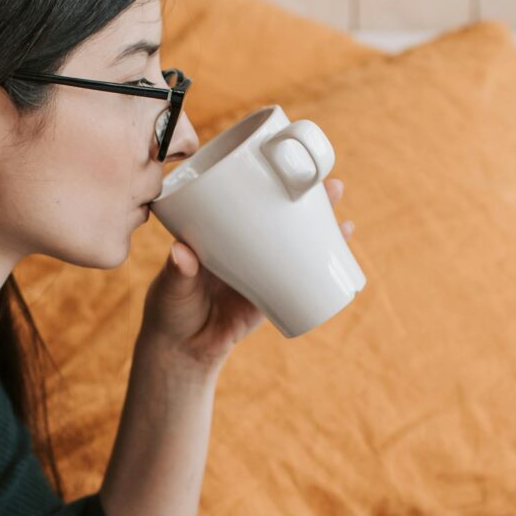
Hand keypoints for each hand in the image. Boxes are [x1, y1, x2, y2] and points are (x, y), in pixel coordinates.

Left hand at [137, 178, 353, 375]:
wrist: (183, 350)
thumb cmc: (170, 309)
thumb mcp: (171, 286)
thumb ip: (177, 271)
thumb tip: (182, 252)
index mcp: (221, 232)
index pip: (249, 197)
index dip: (272, 180)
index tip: (292, 165)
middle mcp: (246, 244)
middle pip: (282, 214)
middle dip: (311, 200)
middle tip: (333, 187)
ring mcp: (262, 268)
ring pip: (297, 242)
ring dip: (323, 231)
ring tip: (345, 223)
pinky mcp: (272, 296)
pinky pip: (301, 277)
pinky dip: (322, 267)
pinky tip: (341, 258)